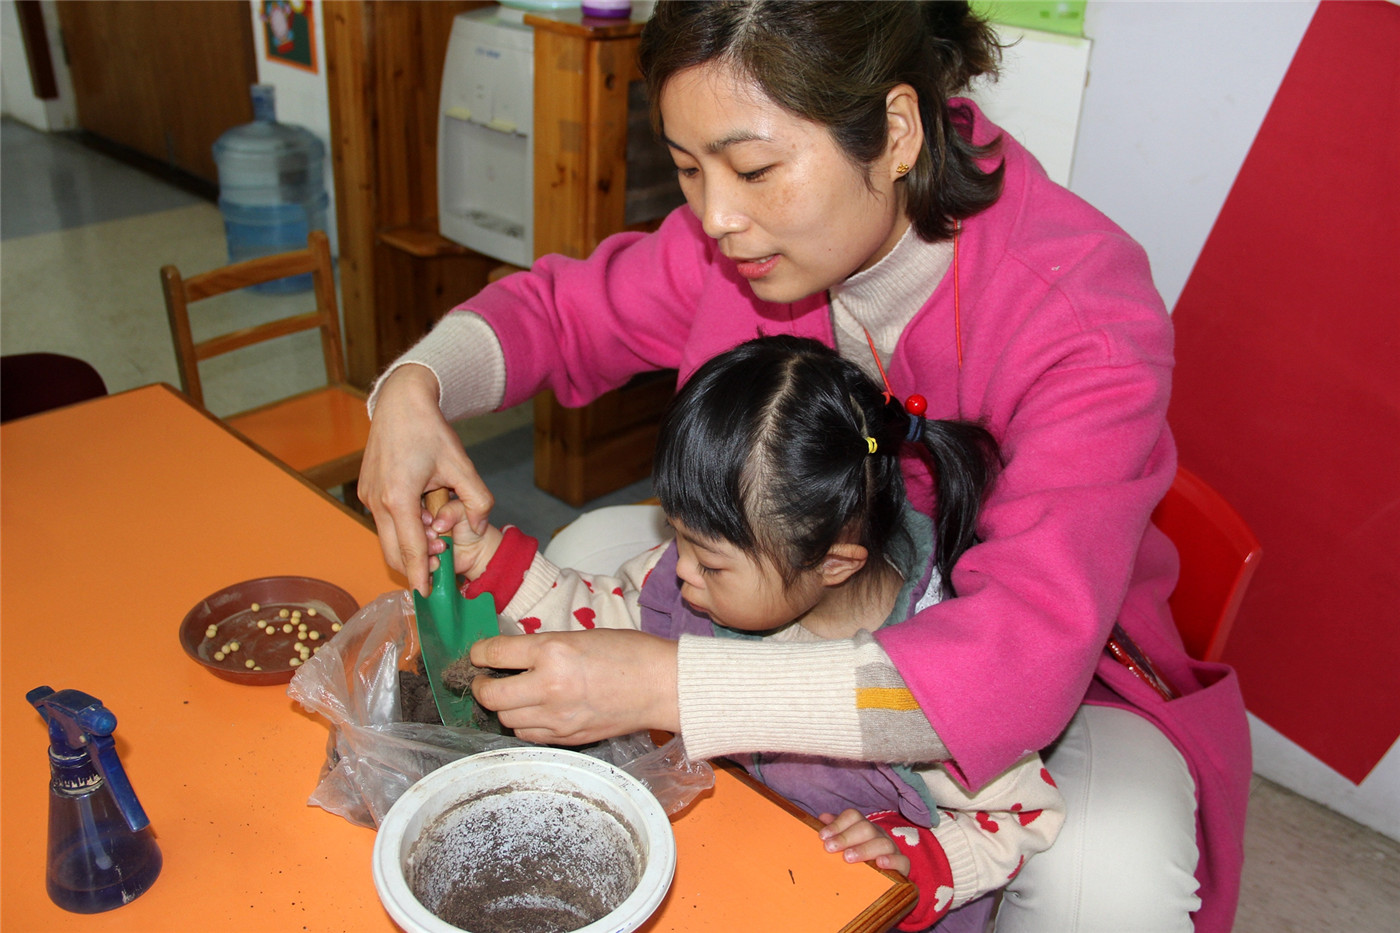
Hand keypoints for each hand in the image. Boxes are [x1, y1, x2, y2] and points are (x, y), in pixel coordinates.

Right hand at [357, 365, 493, 595]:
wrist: (400, 403)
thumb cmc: (430, 431)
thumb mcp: (462, 464)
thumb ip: (477, 499)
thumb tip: (477, 527)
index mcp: (399, 497)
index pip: (411, 548)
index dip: (420, 575)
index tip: (427, 595)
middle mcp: (377, 501)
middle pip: (393, 551)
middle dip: (416, 565)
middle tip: (443, 563)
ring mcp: (367, 497)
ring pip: (387, 538)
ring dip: (411, 544)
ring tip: (438, 534)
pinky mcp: (366, 492)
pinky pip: (384, 522)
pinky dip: (402, 528)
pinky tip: (423, 514)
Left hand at [469, 629, 680, 743]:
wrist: (663, 686)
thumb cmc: (629, 653)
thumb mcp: (580, 636)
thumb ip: (544, 648)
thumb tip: (511, 658)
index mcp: (553, 652)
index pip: (495, 653)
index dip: (479, 653)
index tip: (478, 655)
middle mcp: (549, 686)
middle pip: (490, 695)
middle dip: (481, 687)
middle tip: (485, 680)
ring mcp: (557, 717)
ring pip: (506, 719)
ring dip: (504, 707)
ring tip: (515, 695)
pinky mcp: (567, 737)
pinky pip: (528, 735)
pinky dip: (524, 724)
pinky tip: (534, 712)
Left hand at [818, 809, 909, 875]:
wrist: (887, 880)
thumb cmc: (860, 859)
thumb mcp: (846, 845)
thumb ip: (835, 831)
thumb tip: (822, 818)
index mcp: (864, 827)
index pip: (853, 816)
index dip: (837, 824)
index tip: (822, 836)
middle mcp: (878, 834)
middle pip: (866, 828)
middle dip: (846, 837)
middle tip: (829, 848)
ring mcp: (892, 849)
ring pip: (882, 843)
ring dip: (863, 849)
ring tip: (848, 858)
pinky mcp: (903, 865)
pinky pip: (902, 860)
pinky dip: (891, 860)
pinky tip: (880, 863)